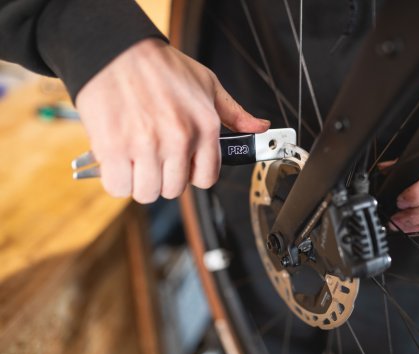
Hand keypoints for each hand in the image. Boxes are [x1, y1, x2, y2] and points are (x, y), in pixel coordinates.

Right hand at [76, 38, 268, 202]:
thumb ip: (234, 113)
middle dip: (164, 178)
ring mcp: (146, 145)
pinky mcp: (114, 148)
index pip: (206, 178)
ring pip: (147, 192)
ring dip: (139, 182)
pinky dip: (117, 179)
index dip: (193, 175)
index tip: (182, 166)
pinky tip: (118, 160)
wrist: (114, 50)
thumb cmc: (160, 67)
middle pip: (174, 190)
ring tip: (135, 159)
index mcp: (204, 127)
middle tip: (154, 158)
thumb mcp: (207, 84)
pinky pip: (118, 187)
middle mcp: (178, 139)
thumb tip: (259, 127)